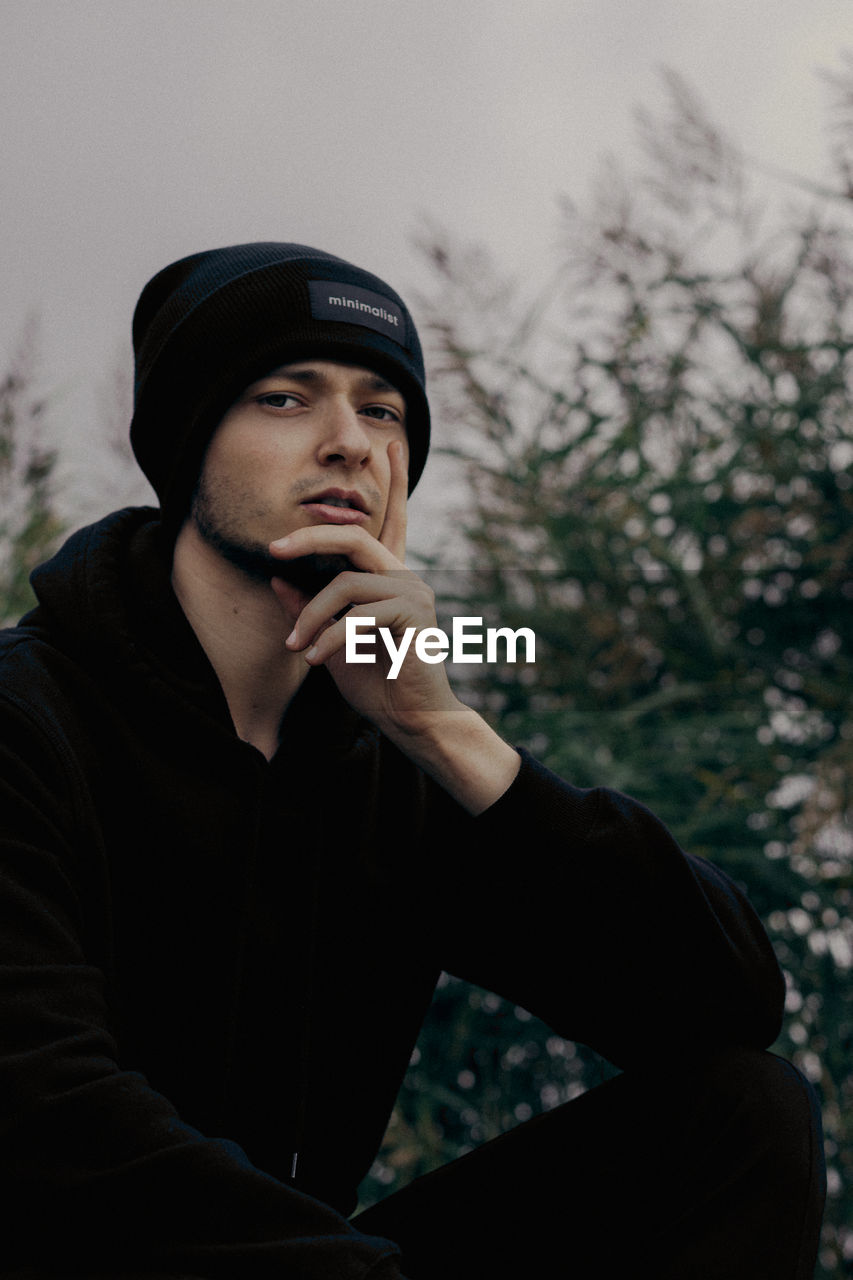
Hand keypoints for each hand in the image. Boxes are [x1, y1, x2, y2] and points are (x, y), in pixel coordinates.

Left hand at [269, 441, 456, 737]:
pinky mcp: (414, 615)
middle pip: (354, 536)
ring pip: (345, 583)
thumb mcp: (328, 642)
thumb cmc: (374, 681)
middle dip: (309, 538)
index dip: (393, 481)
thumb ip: (308, 609)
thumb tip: (277, 579)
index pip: (390, 520)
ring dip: (311, 617)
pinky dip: (330, 636)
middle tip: (273, 548)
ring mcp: (413, 592)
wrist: (409, 719)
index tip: (390, 443)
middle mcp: (404, 576)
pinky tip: (315, 659)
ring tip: (296, 648)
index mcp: (388, 577)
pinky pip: (359, 613)